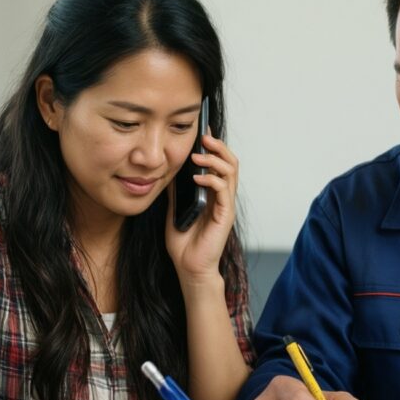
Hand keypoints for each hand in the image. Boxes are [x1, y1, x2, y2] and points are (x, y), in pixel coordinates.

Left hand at [166, 133, 238, 281]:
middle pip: (230, 162)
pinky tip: (198, 178)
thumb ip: (175, 192)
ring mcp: (225, 206)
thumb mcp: (174, 209)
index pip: (219, 164)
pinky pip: (224, 191)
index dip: (214, 146)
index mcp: (213, 194)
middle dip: (218, 146)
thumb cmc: (184, 244)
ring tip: (199, 155)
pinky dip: (212, 180)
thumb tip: (168, 171)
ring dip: (216, 159)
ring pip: (231, 172)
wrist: (189, 268)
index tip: (202, 131)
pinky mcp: (224, 216)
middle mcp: (223, 197)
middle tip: (204, 137)